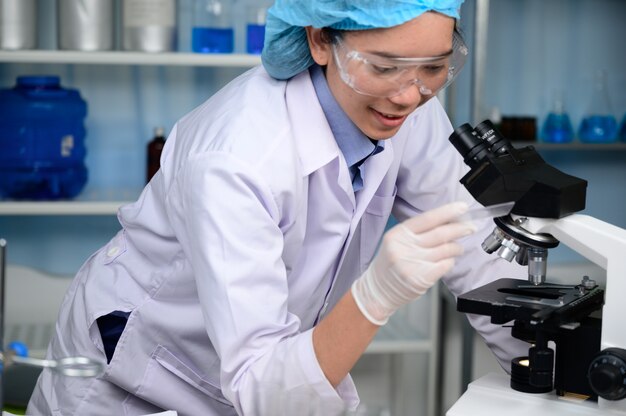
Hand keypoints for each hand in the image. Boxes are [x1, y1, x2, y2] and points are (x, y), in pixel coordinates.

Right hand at [351, 201, 475, 324]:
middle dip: (460, 229)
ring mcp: (413, 263)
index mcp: (399, 233)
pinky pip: (446, 265)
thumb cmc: (392, 263)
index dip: (447, 212)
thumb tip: (447, 221)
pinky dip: (450, 261)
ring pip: (446, 250)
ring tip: (458, 248)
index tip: (462, 208)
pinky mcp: (422, 278)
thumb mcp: (397, 241)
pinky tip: (447, 261)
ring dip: (457, 247)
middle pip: (440, 234)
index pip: (427, 218)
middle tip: (471, 227)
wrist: (379, 289)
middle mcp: (405, 247)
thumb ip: (418, 232)